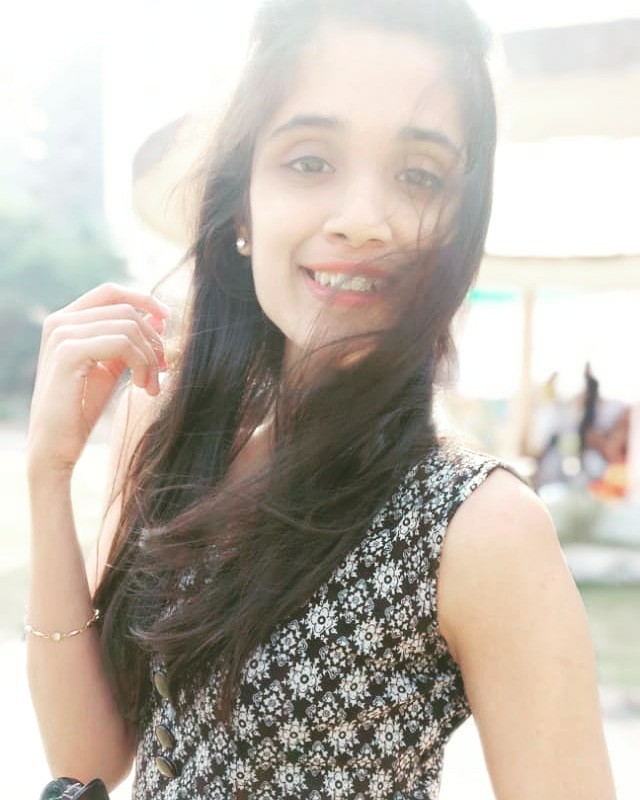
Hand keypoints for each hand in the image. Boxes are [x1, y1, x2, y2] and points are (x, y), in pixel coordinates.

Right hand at [27, 283, 170, 475]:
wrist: (56, 445)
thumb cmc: (83, 407)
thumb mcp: (111, 367)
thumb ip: (130, 340)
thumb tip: (160, 315)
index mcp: (66, 320)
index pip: (111, 292)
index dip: (144, 299)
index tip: (168, 318)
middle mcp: (59, 322)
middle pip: (126, 311)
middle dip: (152, 340)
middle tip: (162, 369)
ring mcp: (61, 335)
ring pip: (128, 326)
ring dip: (149, 357)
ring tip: (150, 385)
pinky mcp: (68, 353)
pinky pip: (122, 343)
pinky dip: (141, 363)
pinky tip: (142, 386)